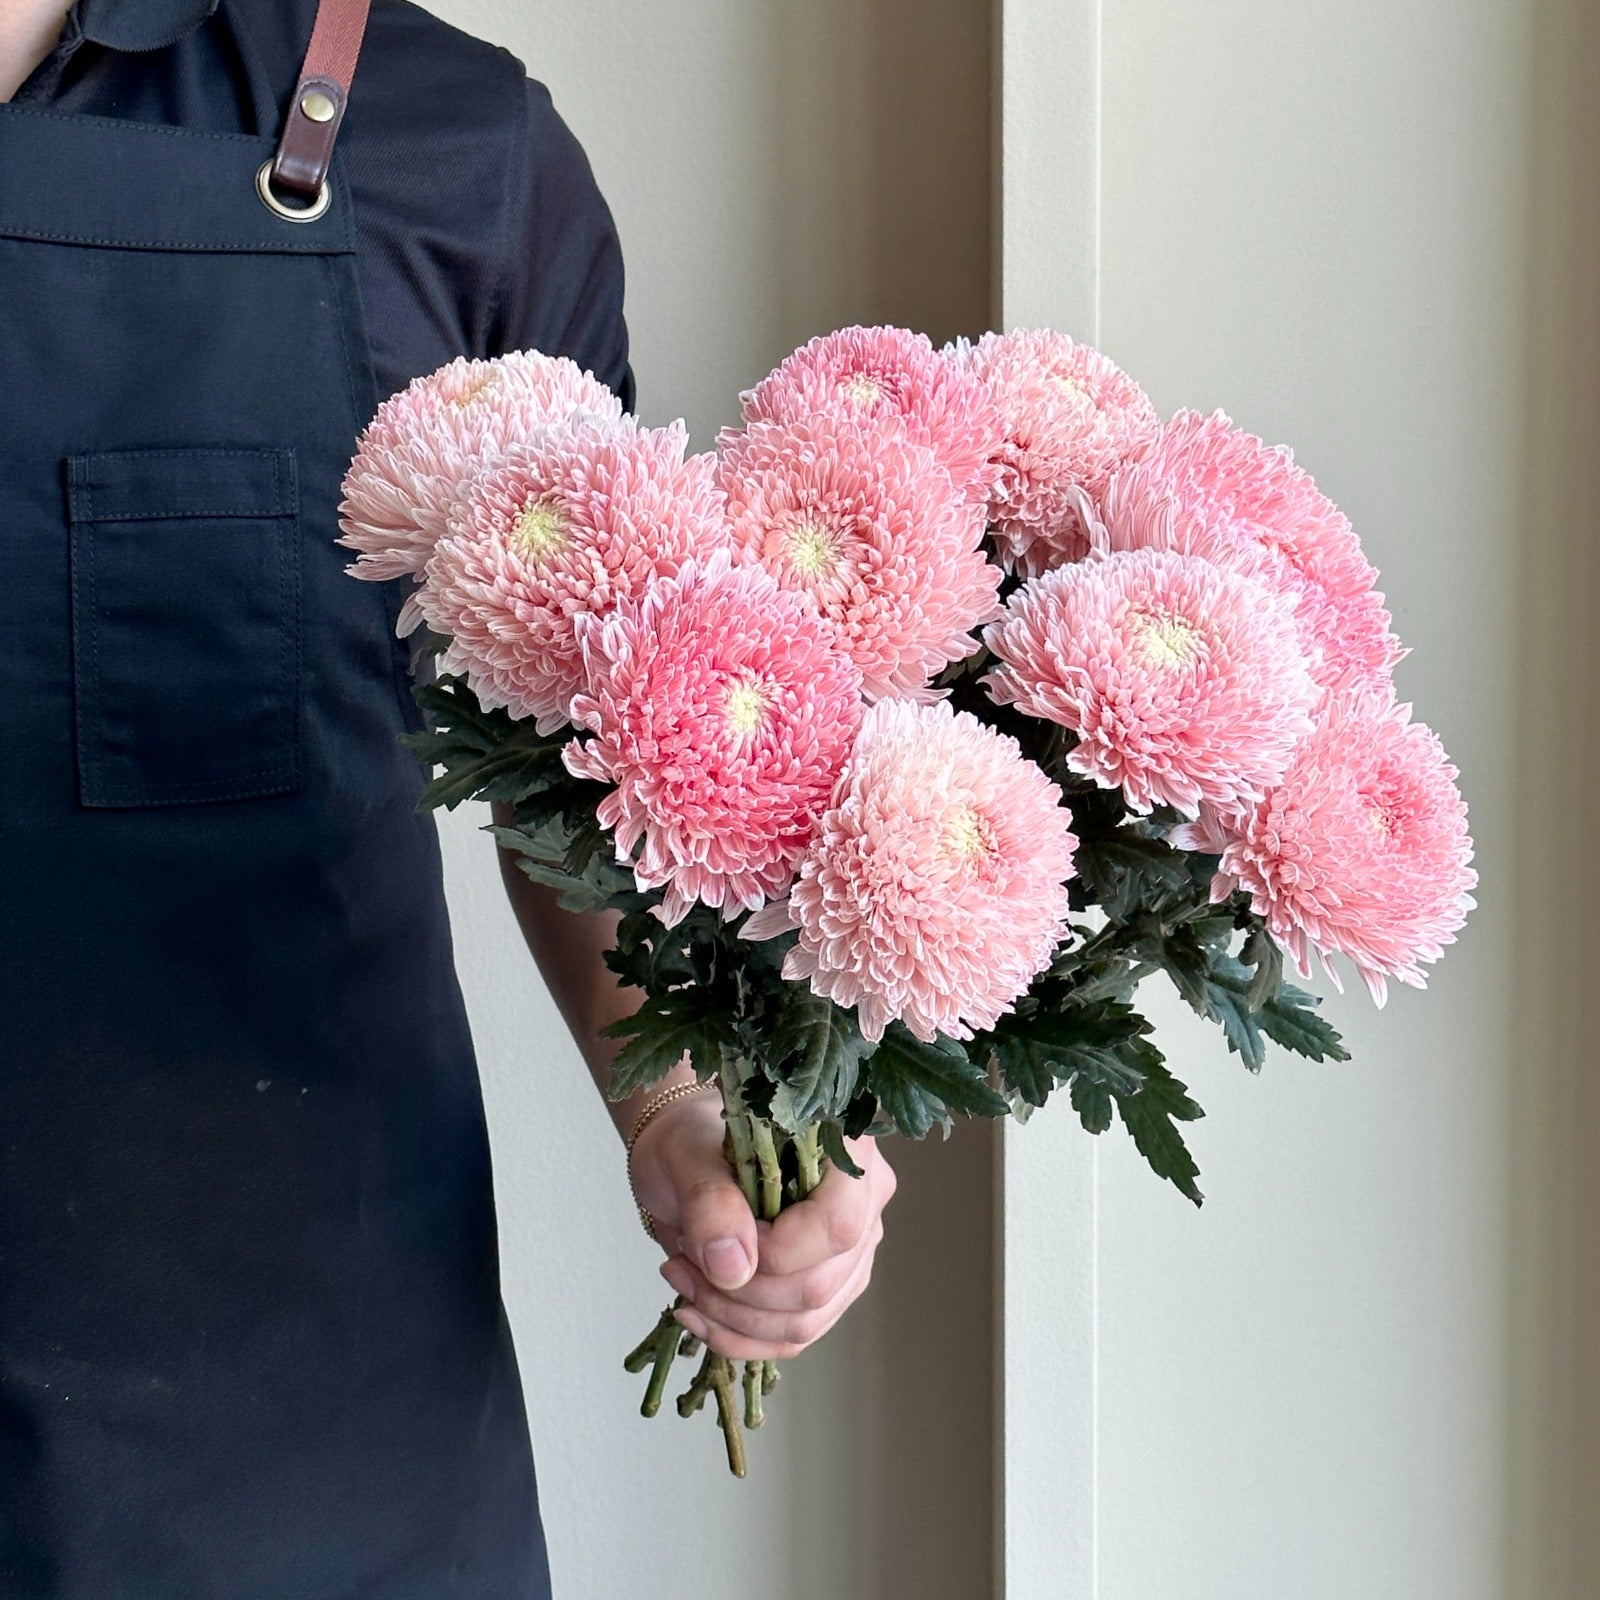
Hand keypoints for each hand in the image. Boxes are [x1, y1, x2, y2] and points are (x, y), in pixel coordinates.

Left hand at [628, 1095, 896, 1361]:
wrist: (686, 1159)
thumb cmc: (689, 1141)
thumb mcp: (684, 1156)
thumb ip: (709, 1202)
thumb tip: (734, 1269)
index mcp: (845, 1150)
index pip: (838, 1225)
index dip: (776, 1252)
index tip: (715, 1241)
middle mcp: (865, 1203)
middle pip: (819, 1284)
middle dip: (739, 1292)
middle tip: (680, 1264)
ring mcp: (854, 1251)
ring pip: (806, 1321)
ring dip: (732, 1318)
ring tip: (683, 1279)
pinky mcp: (832, 1288)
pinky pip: (794, 1336)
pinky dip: (738, 1335)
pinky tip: (697, 1311)